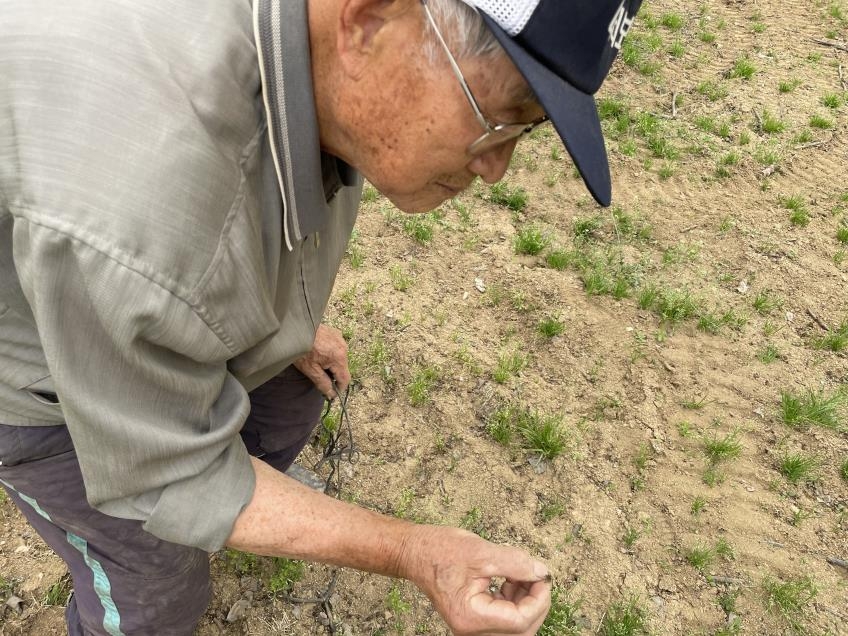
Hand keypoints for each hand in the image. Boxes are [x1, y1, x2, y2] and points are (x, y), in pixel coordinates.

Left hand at [293, 324, 349, 398]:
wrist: (295, 328)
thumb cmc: (301, 350)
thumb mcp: (310, 370)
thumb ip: (323, 383)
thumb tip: (332, 395)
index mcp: (339, 358)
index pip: (345, 379)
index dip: (339, 388)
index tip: (330, 393)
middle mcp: (344, 347)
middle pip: (343, 368)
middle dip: (333, 375)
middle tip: (318, 375)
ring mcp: (340, 339)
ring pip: (340, 358)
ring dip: (332, 364)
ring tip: (316, 362)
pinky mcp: (335, 333)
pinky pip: (337, 348)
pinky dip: (330, 353)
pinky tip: (318, 352)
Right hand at [401, 526, 550, 634]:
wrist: (414, 552)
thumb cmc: (440, 550)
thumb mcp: (481, 551)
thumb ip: (515, 563)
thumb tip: (541, 573)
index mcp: (471, 616)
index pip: (520, 621)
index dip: (538, 600)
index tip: (542, 576)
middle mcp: (470, 629)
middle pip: (520, 630)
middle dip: (535, 603)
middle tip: (537, 576)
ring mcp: (472, 627)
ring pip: (515, 627)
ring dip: (525, 602)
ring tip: (521, 574)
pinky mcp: (474, 619)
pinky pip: (504, 620)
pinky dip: (514, 602)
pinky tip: (511, 580)